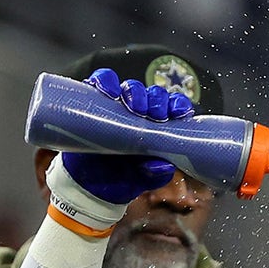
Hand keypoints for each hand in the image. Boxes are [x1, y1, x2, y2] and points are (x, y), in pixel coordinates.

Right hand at [45, 69, 196, 235]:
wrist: (88, 186)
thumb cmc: (120, 179)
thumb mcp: (140, 179)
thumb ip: (154, 173)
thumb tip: (165, 165)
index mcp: (158, 128)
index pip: (173, 108)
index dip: (178, 106)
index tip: (180, 112)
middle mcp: (139, 113)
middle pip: (153, 95)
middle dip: (157, 100)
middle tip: (154, 113)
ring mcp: (117, 106)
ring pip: (130, 87)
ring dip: (134, 92)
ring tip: (134, 106)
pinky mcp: (93, 102)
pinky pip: (100, 82)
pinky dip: (105, 81)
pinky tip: (108, 91)